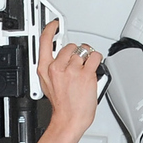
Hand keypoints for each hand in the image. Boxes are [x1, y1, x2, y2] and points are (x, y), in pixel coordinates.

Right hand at [37, 20, 101, 139]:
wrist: (69, 119)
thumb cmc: (61, 105)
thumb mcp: (47, 84)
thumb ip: (53, 68)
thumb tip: (63, 57)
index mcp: (45, 69)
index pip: (45, 41)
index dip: (51, 29)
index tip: (55, 24)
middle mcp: (57, 67)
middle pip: (70, 46)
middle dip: (76, 54)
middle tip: (78, 65)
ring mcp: (72, 70)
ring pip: (83, 52)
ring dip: (87, 60)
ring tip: (85, 71)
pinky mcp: (86, 74)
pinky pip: (95, 57)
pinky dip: (96, 61)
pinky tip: (93, 69)